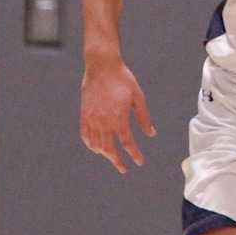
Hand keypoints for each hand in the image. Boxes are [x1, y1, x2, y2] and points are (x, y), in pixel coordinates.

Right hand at [79, 57, 155, 172]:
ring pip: (96, 144)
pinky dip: (90, 144)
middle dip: (117, 161)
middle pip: (109, 149)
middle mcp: (104, 122)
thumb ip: (144, 117)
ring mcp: (92, 118)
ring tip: (111, 156)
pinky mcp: (84, 114)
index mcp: (119, 118)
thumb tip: (151, 133)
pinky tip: (96, 148)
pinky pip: (85, 134)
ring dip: (104, 154)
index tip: (139, 162)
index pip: (127, 143)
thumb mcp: (138, 97)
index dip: (134, 154)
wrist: (102, 66)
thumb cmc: (123, 79)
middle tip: (123, 169)